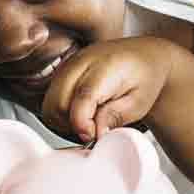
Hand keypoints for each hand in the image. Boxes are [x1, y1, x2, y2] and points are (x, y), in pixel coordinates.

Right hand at [41, 38, 178, 143]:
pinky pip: (49, 100)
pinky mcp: (62, 71)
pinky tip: (79, 116)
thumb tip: (95, 134)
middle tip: (94, 132)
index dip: (83, 124)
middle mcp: (82, 62)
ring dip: (63, 122)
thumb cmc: (144, 77)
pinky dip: (59, 115)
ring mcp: (69, 65)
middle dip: (72, 126)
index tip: (93, 137)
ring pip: (49, 104)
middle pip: (58, 103)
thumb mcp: (139, 102)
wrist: (144, 57)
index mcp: (105, 67)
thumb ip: (115, 116)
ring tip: (87, 124)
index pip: (82, 98)